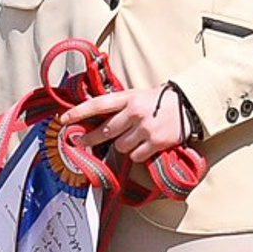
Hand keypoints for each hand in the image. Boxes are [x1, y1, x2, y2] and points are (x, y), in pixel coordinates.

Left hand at [56, 83, 193, 168]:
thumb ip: (120, 106)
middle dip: (91, 138)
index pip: (98, 104)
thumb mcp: (138, 96)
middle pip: (105, 130)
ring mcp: (145, 128)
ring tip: (133, 138)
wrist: (188, 105)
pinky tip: (145, 146)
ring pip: (120, 146)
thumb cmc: (160, 101)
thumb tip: (97, 120)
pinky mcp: (156, 142)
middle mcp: (135, 112)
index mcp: (128, 98)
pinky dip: (138, 154)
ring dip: (123, 145)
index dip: (79, 112)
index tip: (64, 119)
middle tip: (81, 142)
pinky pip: (136, 155)